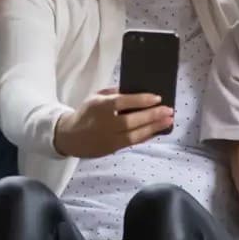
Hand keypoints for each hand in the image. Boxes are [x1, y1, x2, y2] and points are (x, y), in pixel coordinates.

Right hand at [52, 89, 172, 158]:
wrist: (69, 136)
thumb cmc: (86, 112)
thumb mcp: (96, 97)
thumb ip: (114, 93)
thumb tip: (136, 90)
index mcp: (99, 107)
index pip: (122, 102)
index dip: (141, 100)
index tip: (157, 98)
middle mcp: (104, 124)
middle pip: (131, 121)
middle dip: (152, 115)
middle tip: (169, 110)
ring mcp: (108, 138)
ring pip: (134, 135)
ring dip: (154, 128)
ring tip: (168, 121)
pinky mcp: (112, 149)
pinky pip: (132, 143)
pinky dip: (146, 137)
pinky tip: (157, 131)